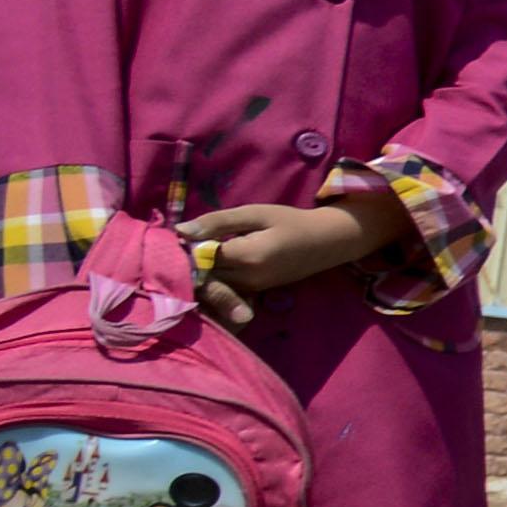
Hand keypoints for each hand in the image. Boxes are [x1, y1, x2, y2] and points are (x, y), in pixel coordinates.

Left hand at [186, 197, 385, 301]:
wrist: (327, 243)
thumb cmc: (290, 222)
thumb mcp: (254, 213)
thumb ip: (216, 222)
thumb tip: (179, 230)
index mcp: (246, 256)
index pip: (199, 256)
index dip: (185, 246)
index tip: (178, 234)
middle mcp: (247, 279)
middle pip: (202, 275)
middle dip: (188, 261)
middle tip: (183, 243)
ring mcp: (250, 289)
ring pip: (211, 284)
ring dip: (199, 270)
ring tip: (196, 251)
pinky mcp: (253, 292)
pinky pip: (223, 287)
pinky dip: (212, 276)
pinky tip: (211, 263)